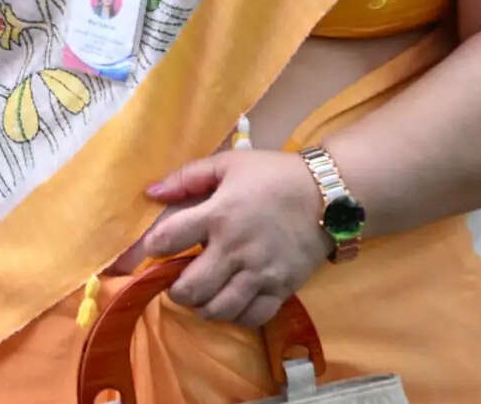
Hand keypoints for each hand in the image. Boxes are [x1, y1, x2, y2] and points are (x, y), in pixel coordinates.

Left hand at [137, 149, 332, 326]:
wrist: (329, 196)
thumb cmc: (273, 176)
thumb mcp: (227, 164)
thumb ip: (187, 177)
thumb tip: (151, 192)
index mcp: (218, 215)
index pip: (168, 239)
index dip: (151, 248)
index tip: (151, 251)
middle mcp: (235, 249)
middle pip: (190, 287)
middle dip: (175, 290)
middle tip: (175, 283)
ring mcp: (260, 273)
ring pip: (218, 308)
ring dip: (202, 307)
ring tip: (200, 296)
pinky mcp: (282, 288)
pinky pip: (252, 316)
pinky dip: (235, 316)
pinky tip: (229, 303)